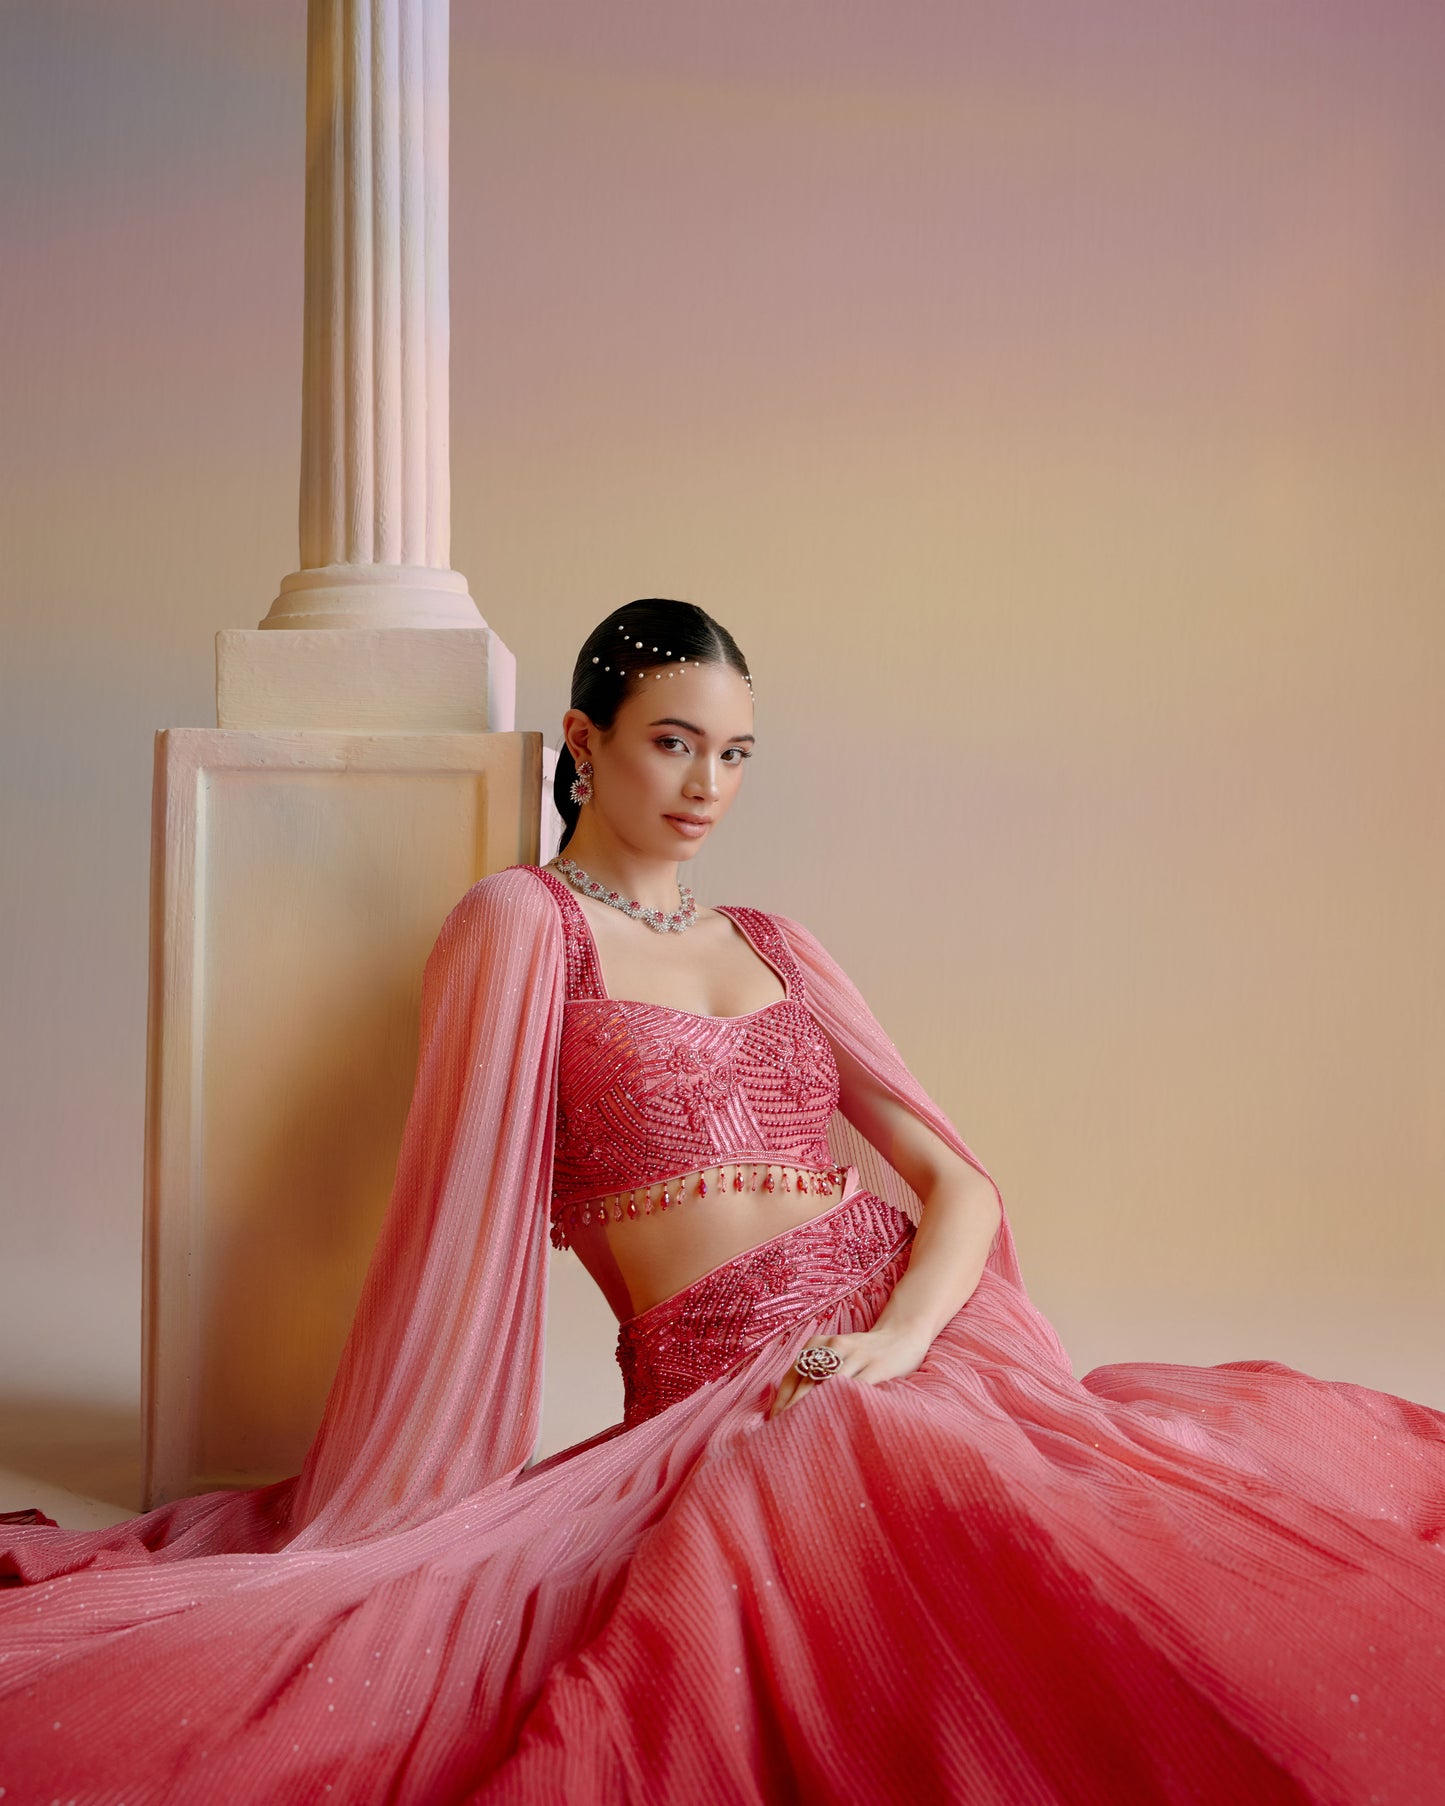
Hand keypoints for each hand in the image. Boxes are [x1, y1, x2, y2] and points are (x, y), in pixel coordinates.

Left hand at [766, 1325, 931, 1419]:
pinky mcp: (876, 1367)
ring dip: (814, 1410)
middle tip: (782, 1434)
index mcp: (818, 1343)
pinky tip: (836, 1422)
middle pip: (806, 1383)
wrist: (902, 1336)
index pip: (792, 1376)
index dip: (781, 1402)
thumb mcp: (835, 1355)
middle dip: (793, 1410)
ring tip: (803, 1434)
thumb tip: (789, 1407)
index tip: (773, 1425)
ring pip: (827, 1386)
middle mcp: (833, 1346)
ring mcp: (855, 1355)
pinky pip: (855, 1388)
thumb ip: (815, 1373)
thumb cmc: (863, 1353)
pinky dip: (843, 1404)